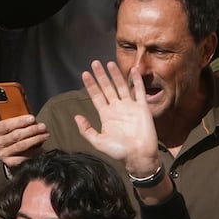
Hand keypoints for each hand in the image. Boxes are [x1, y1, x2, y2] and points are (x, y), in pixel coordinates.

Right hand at [0, 99, 47, 168]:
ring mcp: (2, 155)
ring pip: (21, 146)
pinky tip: (41, 148)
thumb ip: (4, 112)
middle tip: (43, 126)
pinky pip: (23, 158)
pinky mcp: (10, 163)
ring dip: (35, 139)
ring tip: (45, 135)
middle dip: (31, 130)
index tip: (32, 118)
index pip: (5, 125)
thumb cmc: (13, 133)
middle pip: (15, 136)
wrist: (14, 153)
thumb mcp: (10, 122)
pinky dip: (33, 152)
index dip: (19, 121)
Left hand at [75, 61, 158, 175]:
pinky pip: (139, 91)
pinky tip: (133, 70)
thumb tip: (76, 117)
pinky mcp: (141, 108)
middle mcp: (117, 108)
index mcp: (106, 115)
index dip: (91, 85)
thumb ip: (86, 130)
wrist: (138, 155)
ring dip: (115, 75)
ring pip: (121, 86)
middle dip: (101, 76)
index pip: (96, 96)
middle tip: (95, 63)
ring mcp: (129, 106)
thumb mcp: (98, 142)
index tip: (85, 73)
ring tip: (109, 63)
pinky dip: (136, 81)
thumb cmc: (118, 151)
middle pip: (107, 88)